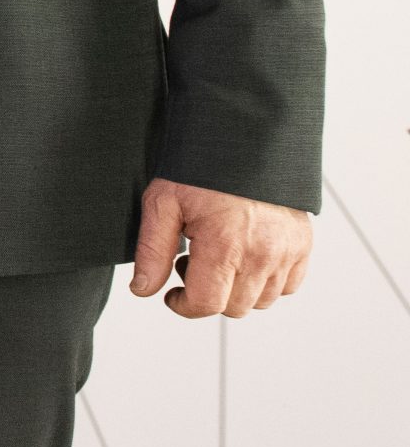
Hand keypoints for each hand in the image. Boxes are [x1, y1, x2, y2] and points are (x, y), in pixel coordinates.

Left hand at [130, 178, 313, 318]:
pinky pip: (287, 286)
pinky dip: (266, 282)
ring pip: (261, 301)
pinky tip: (245, 257)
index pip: (207, 304)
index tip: (173, 295)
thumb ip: (152, 251)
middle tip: (192, 262)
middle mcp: (262, 253)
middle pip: (234, 308)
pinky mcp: (303, 244)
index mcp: (225, 245)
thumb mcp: (163, 203)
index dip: (184, 306)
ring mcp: (287, 250)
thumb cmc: (201, 168)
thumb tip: (143, 290)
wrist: (243, 138)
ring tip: (219, 256)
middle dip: (208, 294)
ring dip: (236, 290)